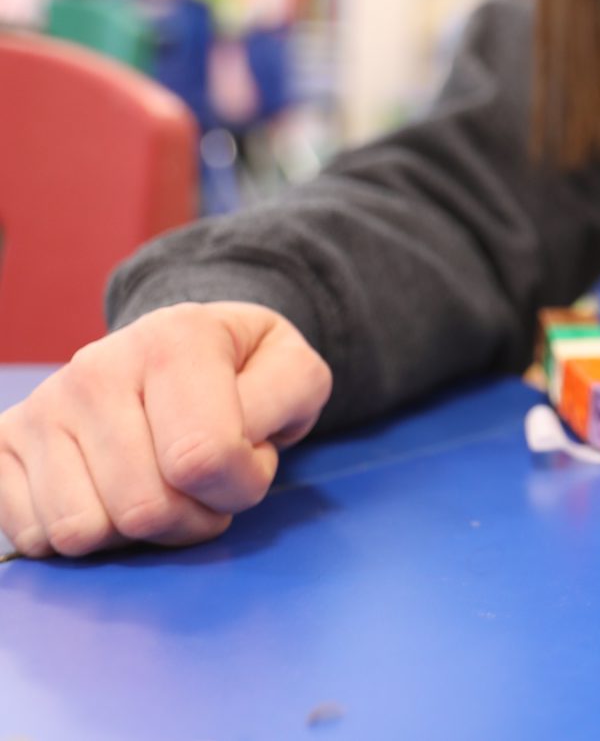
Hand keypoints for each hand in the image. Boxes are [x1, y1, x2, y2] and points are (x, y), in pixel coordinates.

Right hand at [0, 302, 332, 557]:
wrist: (177, 350)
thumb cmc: (244, 372)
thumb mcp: (296, 372)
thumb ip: (286, 402)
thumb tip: (232, 449)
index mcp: (176, 338)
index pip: (204, 458)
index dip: (240, 486)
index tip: (249, 464)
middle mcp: (97, 367)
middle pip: (143, 508)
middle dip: (192, 517)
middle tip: (204, 484)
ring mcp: (43, 406)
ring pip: (84, 531)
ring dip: (135, 533)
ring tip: (159, 485)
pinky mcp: (3, 444)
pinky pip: (34, 536)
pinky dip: (85, 534)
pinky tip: (110, 493)